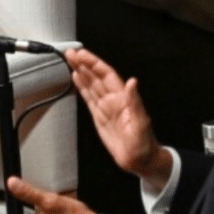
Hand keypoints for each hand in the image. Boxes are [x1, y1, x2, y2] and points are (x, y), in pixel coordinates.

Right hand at [65, 49, 171, 188]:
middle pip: (96, 76)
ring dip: (81, 71)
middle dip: (83, 63)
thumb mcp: (141, 124)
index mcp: (123, 99)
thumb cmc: (144, 145)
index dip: (94, 64)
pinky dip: (82, 87)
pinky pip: (89, 98)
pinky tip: (76, 78)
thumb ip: (135, 102)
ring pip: (91, 84)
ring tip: (70, 60)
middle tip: (70, 53)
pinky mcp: (100, 117)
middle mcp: (114, 100)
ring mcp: (106, 108)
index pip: (106, 75)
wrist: (141, 161)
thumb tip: (132, 82)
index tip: (82, 55)